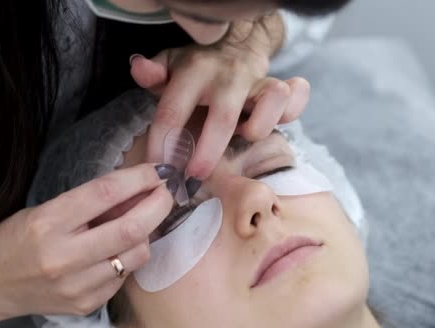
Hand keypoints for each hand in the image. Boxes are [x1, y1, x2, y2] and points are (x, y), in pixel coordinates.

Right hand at [0, 163, 174, 321]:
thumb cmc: (19, 237)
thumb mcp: (47, 209)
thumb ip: (90, 202)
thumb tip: (139, 188)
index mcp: (49, 222)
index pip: (106, 193)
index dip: (140, 178)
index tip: (159, 171)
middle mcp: (63, 256)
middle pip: (132, 228)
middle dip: (159, 205)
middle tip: (167, 192)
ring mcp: (76, 285)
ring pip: (137, 254)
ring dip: (146, 234)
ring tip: (137, 224)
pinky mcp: (86, 304)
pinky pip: (125, 276)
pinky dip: (129, 258)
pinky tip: (116, 251)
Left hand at [131, 14, 310, 178]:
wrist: (234, 44)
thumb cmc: (196, 67)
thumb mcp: (170, 66)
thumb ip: (153, 73)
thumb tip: (138, 68)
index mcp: (194, 72)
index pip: (173, 110)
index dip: (163, 145)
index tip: (159, 172)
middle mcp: (228, 76)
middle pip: (223, 118)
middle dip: (209, 152)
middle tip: (195, 176)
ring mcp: (257, 80)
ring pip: (271, 101)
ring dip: (259, 127)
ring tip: (244, 137)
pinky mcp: (280, 86)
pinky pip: (296, 97)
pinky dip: (293, 109)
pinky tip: (280, 122)